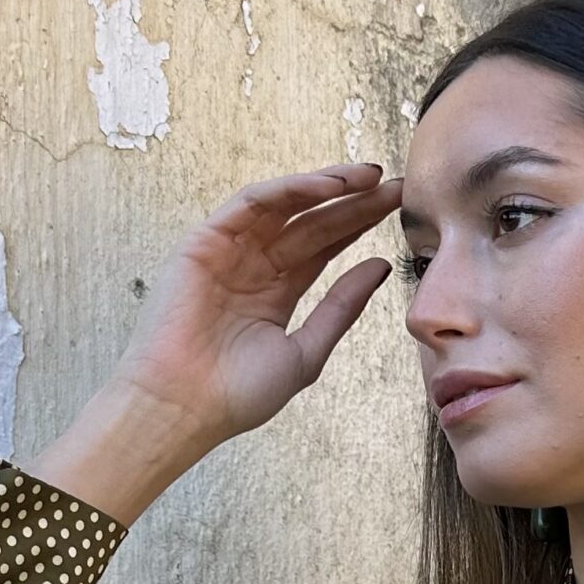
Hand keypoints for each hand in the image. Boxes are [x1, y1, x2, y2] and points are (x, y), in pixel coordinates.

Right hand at [108, 160, 403, 454]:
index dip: (359, 224)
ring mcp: (229, 250)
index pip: (324, 247)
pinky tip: (327, 185)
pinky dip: (289, 190)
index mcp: (276, 292)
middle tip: (396, 185)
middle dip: (353, 201)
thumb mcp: (305, 352)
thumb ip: (341, 308)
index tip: (398, 207)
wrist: (184, 407)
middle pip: (312, 223)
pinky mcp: (205, 241)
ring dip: (326, 186)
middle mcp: (254, 265)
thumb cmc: (238, 395)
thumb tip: (379, 266)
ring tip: (367, 176)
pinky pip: (252, 203)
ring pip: (285, 205)